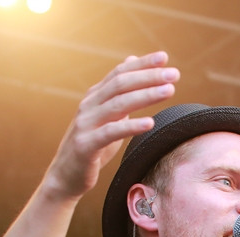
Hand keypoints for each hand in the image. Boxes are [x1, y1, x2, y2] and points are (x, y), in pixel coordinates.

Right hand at [44, 51, 179, 199]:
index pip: (120, 73)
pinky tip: (150, 123)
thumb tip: (132, 63)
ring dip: (145, 95)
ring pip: (118, 105)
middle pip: (121, 84)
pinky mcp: (86, 145)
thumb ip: (119, 94)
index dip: (141, 64)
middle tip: (174, 74)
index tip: (164, 57)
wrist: (65, 177)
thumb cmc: (92, 147)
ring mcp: (85, 124)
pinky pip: (110, 133)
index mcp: (95, 97)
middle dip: (149, 77)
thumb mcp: (107, 118)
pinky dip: (131, 126)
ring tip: (169, 91)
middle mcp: (89, 106)